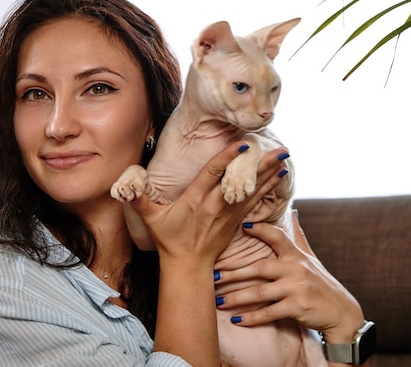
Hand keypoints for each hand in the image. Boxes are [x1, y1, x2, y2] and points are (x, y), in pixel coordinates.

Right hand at [127, 141, 289, 365]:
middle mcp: (215, 204)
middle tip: (281, 148)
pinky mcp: (236, 220)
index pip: (213, 174)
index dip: (227, 158)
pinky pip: (255, 200)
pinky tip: (280, 175)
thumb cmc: (169, 239)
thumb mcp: (152, 219)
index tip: (242, 144)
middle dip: (261, 164)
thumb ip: (139, 201)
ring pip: (252, 189)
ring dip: (270, 173)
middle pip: (240, 180)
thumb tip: (125, 189)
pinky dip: (268, 187)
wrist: (188, 266)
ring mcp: (228, 213)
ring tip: (285, 156)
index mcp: (195, 200)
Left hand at [214, 210, 364, 342]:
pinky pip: (268, 312)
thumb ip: (299, 236)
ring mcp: (296, 288)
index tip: (241, 225)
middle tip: (213, 274)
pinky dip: (251, 317)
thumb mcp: (312, 257)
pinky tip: (236, 320)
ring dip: (236, 297)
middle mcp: (296, 269)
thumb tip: (293, 212)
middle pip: (259, 267)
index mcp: (296, 255)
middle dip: (234, 272)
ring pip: (259, 292)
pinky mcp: (297, 307)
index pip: (277, 236)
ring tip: (218, 300)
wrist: (342, 312)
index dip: (260, 229)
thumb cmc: (322, 283)